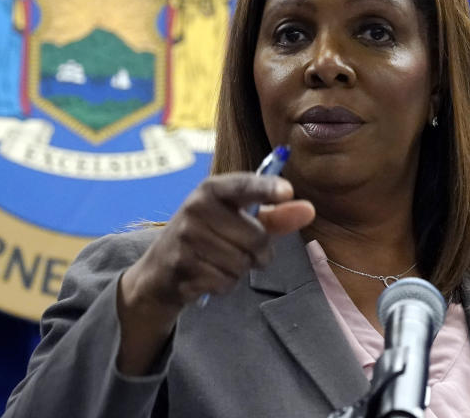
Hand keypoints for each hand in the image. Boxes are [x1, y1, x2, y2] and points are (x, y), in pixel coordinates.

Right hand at [121, 173, 314, 312]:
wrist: (160, 270)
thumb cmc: (209, 237)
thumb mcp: (238, 220)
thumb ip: (275, 216)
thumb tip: (309, 209)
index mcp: (213, 189)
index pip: (244, 185)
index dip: (267, 188)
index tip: (288, 191)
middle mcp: (197, 207)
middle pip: (256, 237)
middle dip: (259, 252)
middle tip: (243, 251)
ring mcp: (186, 237)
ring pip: (241, 263)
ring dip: (239, 270)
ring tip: (220, 261)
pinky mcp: (182, 265)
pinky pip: (224, 282)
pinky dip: (223, 284)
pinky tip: (208, 275)